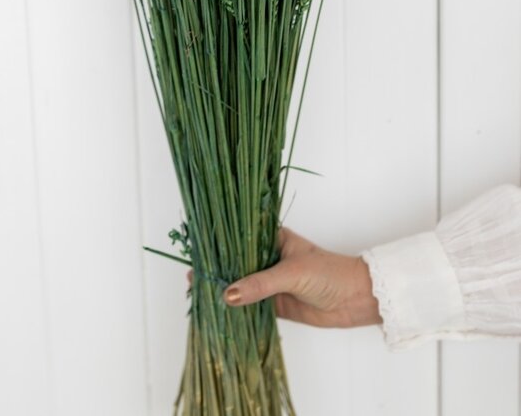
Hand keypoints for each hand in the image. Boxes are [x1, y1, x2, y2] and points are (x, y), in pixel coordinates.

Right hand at [188, 227, 381, 328]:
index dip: (220, 244)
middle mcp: (269, 258)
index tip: (198, 251)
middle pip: (238, 263)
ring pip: (243, 285)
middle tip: (193, 275)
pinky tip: (220, 311)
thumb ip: (260, 284)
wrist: (357, 299)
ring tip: (199, 292)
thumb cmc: (330, 273)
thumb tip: (228, 294)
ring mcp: (272, 282)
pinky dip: (238, 310)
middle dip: (218, 269)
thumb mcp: (292, 273)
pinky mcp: (277, 304)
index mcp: (273, 238)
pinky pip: (252, 307)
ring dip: (225, 290)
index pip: (240, 238)